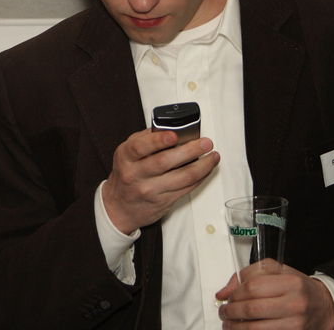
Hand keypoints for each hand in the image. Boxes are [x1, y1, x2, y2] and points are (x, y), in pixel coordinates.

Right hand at [102, 129, 218, 233]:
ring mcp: (150, 190)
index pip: (140, 147)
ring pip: (182, 177)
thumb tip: (172, 128)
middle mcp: (136, 174)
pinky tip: (206, 168)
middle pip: (164, 162)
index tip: (174, 135)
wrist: (120, 206)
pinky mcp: (164, 201)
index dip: (158, 140)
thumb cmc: (127, 174)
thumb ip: (145, 140)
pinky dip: (200, 177)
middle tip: (205, 143)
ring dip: (202, 166)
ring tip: (213, 156)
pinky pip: (187, 188)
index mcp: (125, 157)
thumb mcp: (127, 153)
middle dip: (189, 150)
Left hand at [216, 259, 333, 328]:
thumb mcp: (275, 271)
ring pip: (256, 328)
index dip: (235, 293)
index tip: (228, 297)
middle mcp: (295, 304)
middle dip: (231, 312)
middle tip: (223, 312)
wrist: (323, 306)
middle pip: (252, 309)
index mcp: (290, 282)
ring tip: (228, 323)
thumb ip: (247, 275)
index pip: (253, 287)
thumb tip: (223, 293)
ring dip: (236, 327)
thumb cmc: (296, 287)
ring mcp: (295, 324)